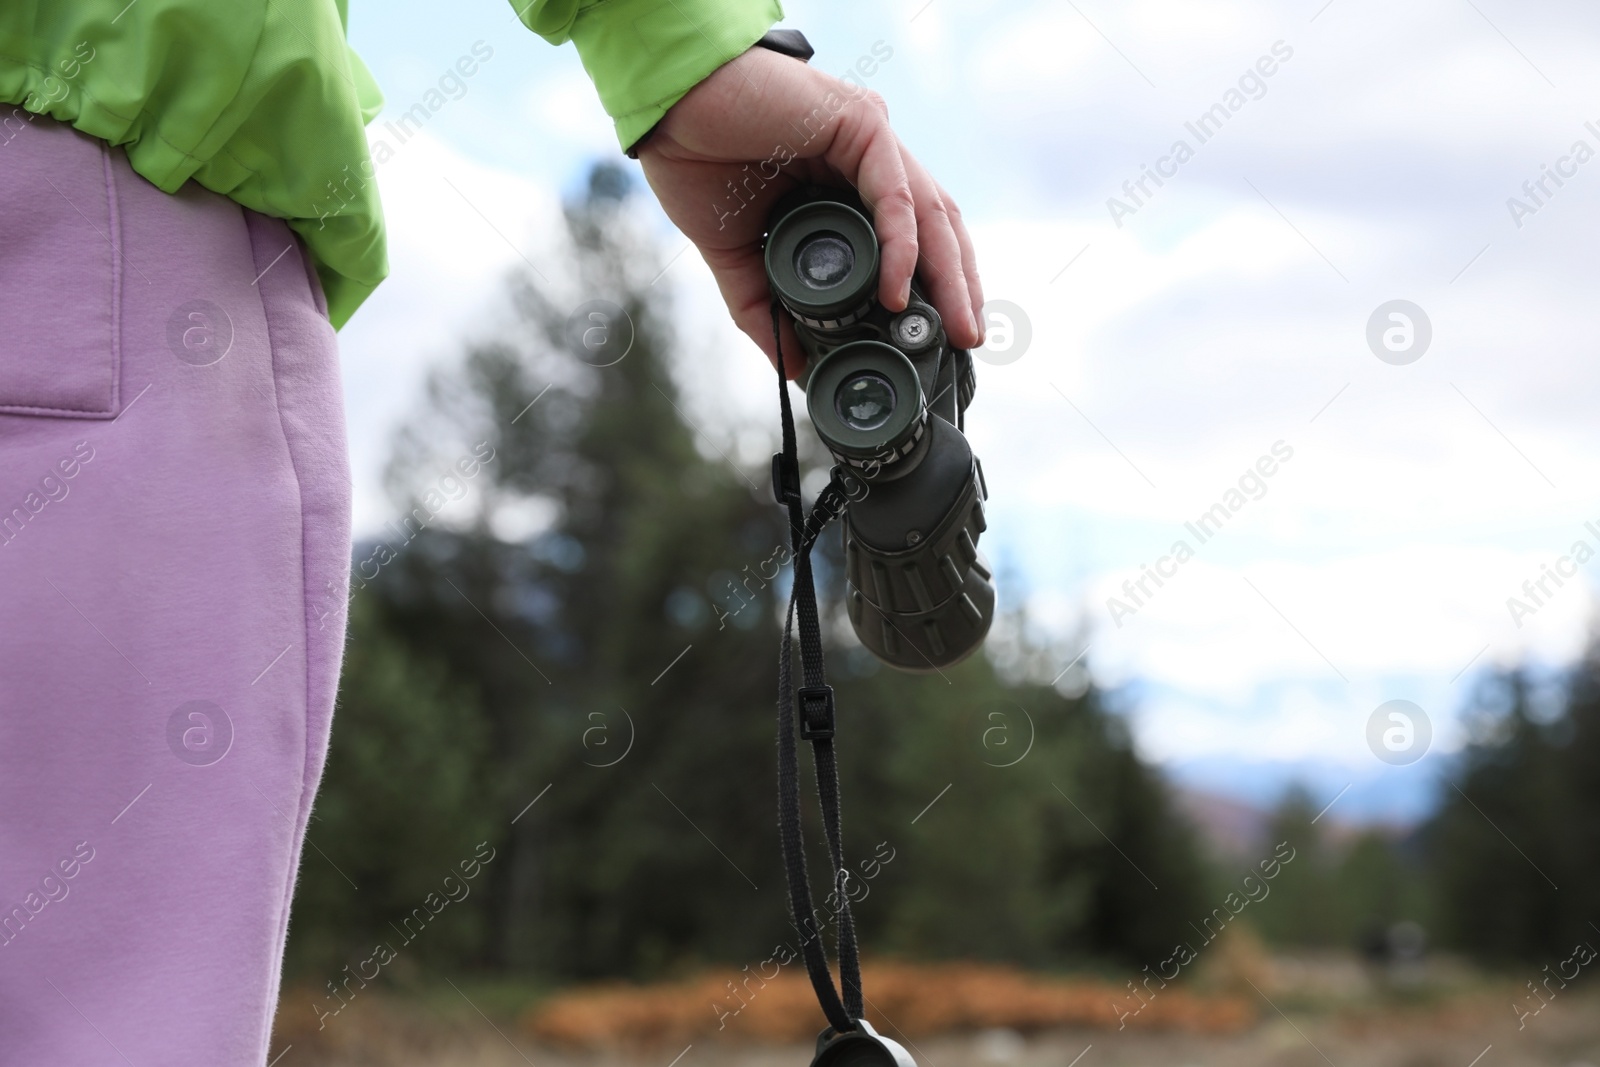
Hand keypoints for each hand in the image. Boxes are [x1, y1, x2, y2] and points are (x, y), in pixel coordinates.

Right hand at [637, 45, 984, 377]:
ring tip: (956, 326)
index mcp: (848, 185)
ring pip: (930, 212)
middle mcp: (869, 160)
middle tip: (967, 342)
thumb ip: (767, 310)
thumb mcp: (738, 256)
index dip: (935, 288)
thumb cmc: (696, 161)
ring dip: (949, 273)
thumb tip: (793, 368)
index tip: (941, 337)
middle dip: (957, 287)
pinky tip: (895, 291)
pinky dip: (901, 247)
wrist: (667, 114)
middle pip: (937, 229)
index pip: (913, 240)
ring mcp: (871, 140)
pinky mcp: (861, 124)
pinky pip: (894, 195)